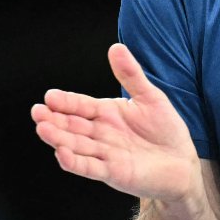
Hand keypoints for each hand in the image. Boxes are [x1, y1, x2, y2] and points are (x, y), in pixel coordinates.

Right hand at [32, 44, 201, 202]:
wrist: (182, 162)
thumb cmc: (165, 129)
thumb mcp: (149, 96)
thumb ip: (131, 74)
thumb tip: (116, 46)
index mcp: (106, 114)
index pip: (80, 105)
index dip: (65, 102)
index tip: (49, 96)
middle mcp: (101, 134)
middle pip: (72, 125)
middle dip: (54, 119)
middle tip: (37, 112)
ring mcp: (105, 154)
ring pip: (77, 145)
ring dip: (59, 138)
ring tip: (43, 128)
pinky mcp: (114, 172)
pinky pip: (90, 167)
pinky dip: (76, 162)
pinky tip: (62, 154)